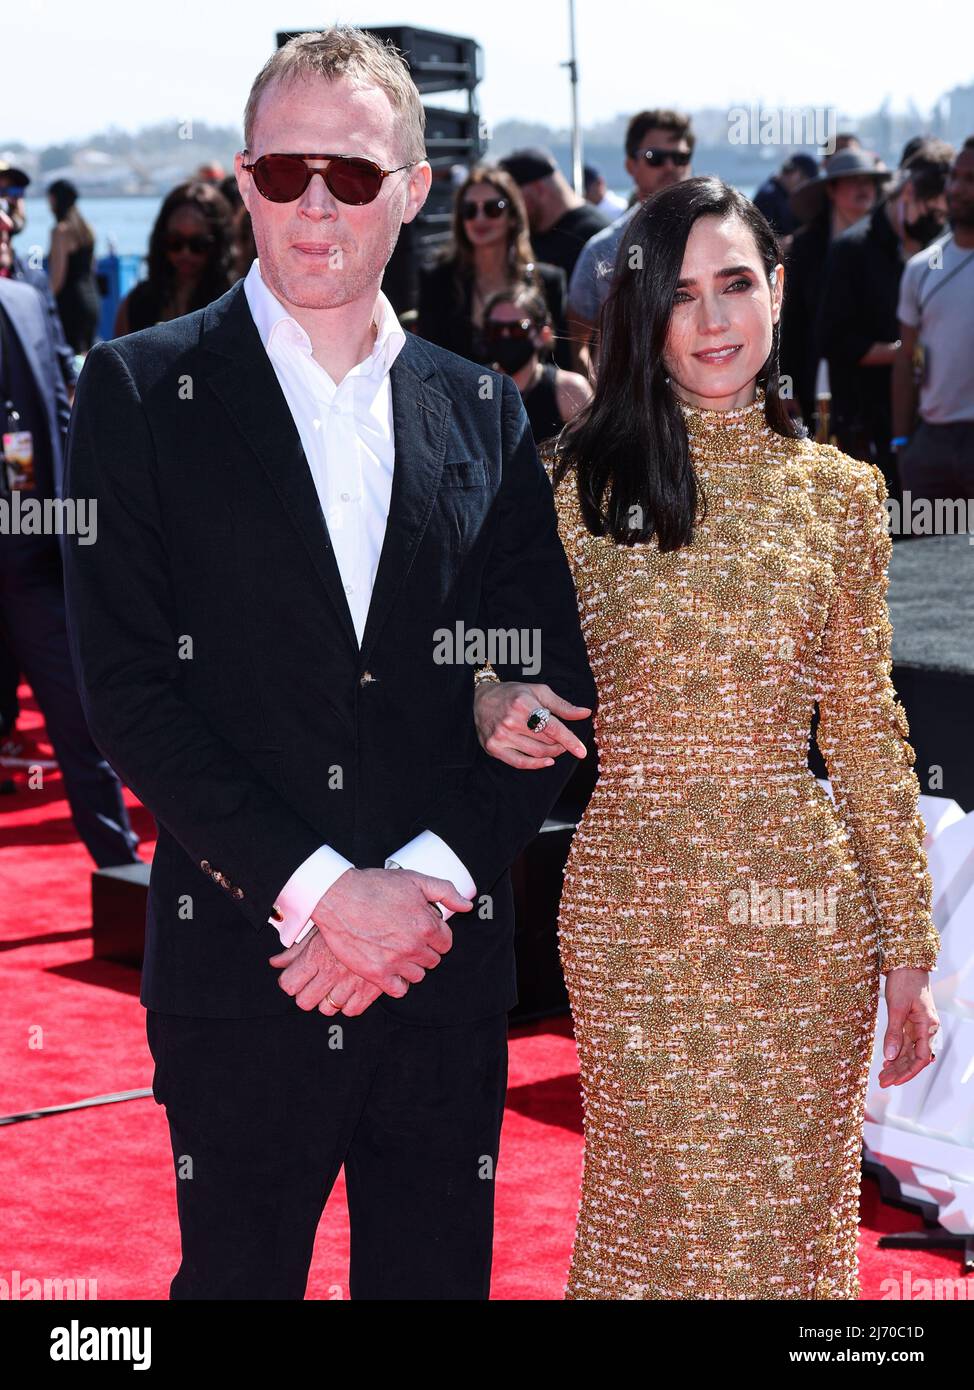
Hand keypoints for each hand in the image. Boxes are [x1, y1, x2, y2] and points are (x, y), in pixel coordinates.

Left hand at [269, 929, 382, 1015]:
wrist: (389, 915)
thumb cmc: (351, 918)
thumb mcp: (319, 930)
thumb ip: (295, 951)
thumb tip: (275, 963)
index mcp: (316, 956)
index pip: (289, 984)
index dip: (290, 982)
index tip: (295, 979)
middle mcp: (331, 972)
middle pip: (305, 1002)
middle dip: (307, 994)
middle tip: (314, 985)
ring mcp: (351, 983)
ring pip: (328, 1008)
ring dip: (329, 1000)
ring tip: (334, 987)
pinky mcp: (371, 989)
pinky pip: (352, 1010)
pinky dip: (350, 1003)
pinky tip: (351, 990)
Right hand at [309, 866, 465, 995]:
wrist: (338, 897)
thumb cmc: (375, 886)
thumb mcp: (415, 879)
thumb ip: (445, 892)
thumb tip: (467, 906)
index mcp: (427, 925)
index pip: (446, 943)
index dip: (436, 936)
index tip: (423, 930)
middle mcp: (414, 946)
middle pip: (432, 960)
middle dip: (424, 950)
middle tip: (406, 938)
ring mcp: (395, 962)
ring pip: (418, 975)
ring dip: (411, 966)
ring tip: (396, 951)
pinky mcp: (376, 973)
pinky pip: (399, 990)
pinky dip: (397, 982)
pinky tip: (390, 969)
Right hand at [474, 680, 590, 769]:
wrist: (478, 699)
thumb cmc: (512, 694)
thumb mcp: (538, 692)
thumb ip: (562, 705)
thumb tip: (585, 713)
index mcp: (524, 705)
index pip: (553, 728)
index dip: (570, 741)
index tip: (582, 752)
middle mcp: (511, 721)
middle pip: (546, 743)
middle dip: (560, 744)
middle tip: (563, 741)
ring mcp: (501, 736)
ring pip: (536, 753)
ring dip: (551, 753)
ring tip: (555, 747)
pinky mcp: (494, 748)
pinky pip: (520, 763)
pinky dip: (537, 765)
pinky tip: (548, 761)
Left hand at [878, 967, 938, 1086]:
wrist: (906, 963)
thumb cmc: (904, 981)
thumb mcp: (896, 1007)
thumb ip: (893, 1032)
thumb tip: (889, 1056)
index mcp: (927, 1026)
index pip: (921, 1057)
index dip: (908, 1072)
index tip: (894, 1081)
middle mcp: (926, 1028)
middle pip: (914, 1057)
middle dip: (899, 1071)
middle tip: (882, 1081)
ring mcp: (919, 1025)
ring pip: (909, 1050)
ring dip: (897, 1063)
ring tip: (882, 1074)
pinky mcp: (912, 1020)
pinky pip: (906, 1041)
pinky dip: (897, 1051)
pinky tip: (887, 1059)